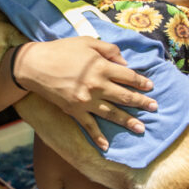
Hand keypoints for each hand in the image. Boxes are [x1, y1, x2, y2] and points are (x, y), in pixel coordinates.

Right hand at [14, 38, 155, 150]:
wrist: (34, 66)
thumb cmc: (61, 50)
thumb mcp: (87, 41)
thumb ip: (109, 50)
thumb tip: (125, 63)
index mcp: (101, 67)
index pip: (128, 76)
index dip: (141, 82)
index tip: (151, 87)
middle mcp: (97, 85)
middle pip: (125, 96)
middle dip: (142, 103)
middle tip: (154, 108)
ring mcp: (85, 101)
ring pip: (112, 113)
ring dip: (128, 121)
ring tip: (141, 128)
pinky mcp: (73, 110)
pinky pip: (89, 126)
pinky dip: (97, 137)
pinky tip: (106, 146)